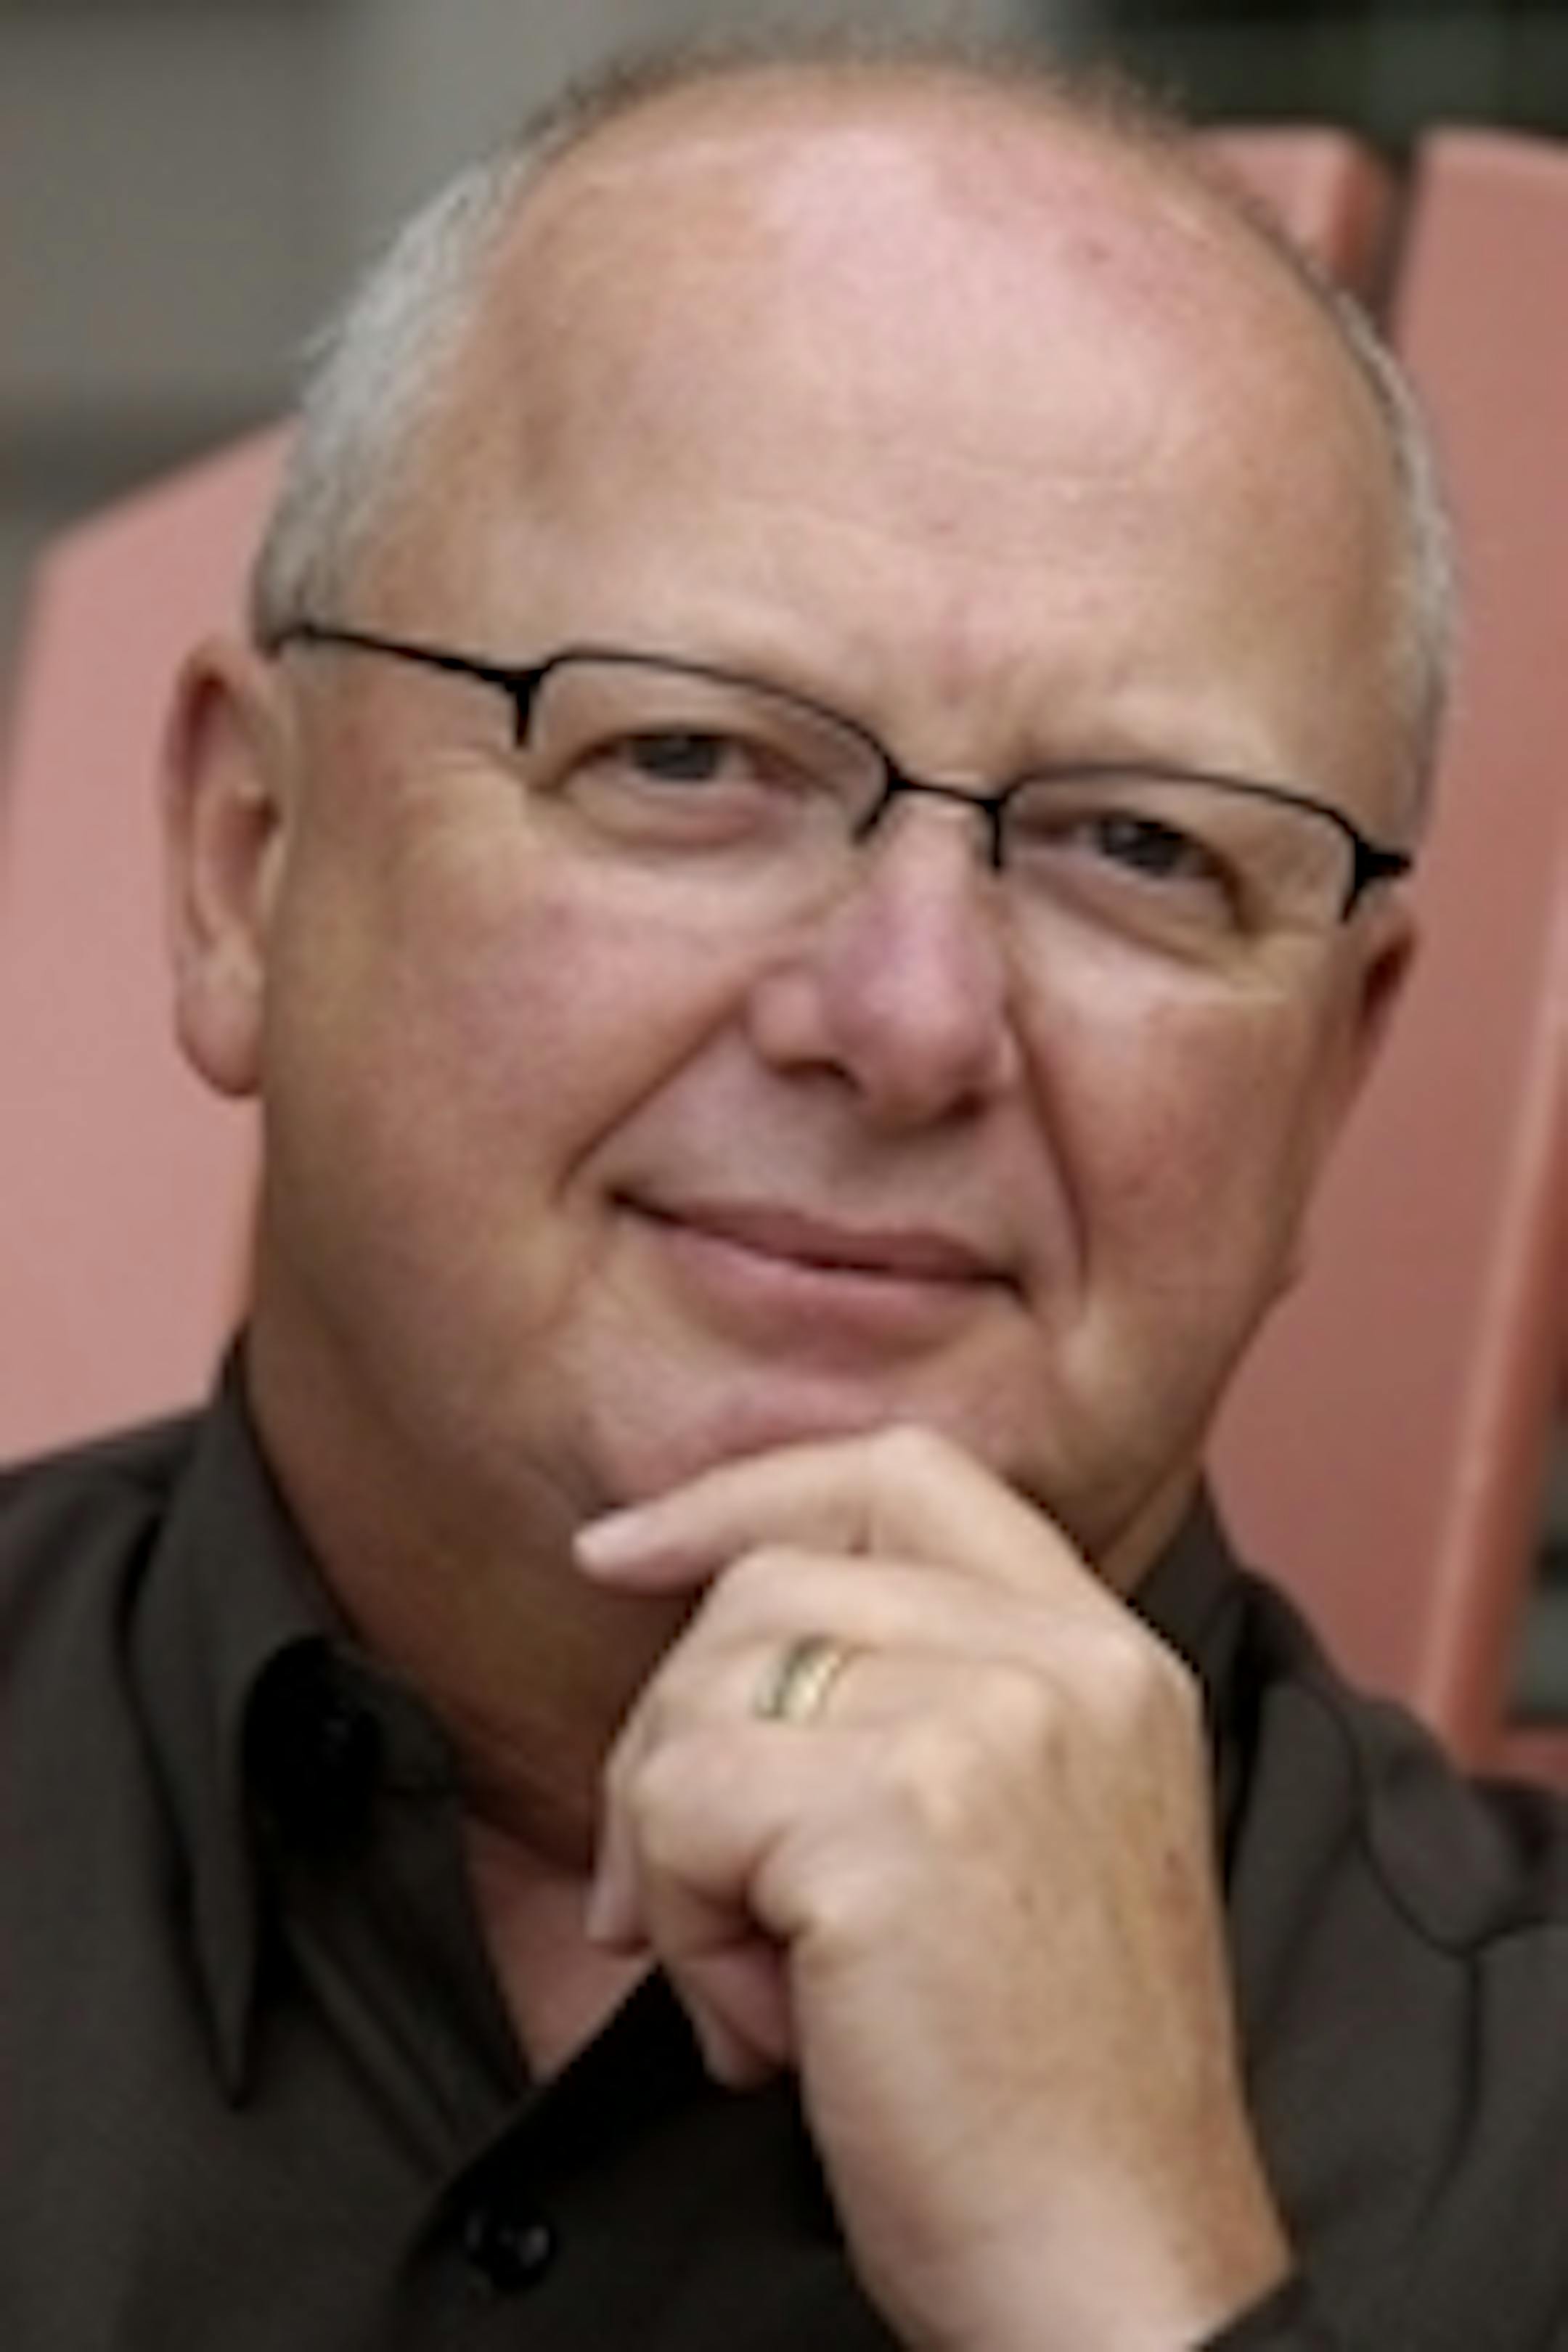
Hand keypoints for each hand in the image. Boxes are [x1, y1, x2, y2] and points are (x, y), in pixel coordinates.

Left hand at [577, 1427, 1289, 2349]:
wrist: (1123, 2279)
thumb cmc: (1049, 2090)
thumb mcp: (1032, 1839)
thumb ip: (925, 1704)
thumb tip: (706, 1638)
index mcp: (1106, 1655)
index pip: (903, 1475)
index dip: (744, 1495)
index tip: (622, 1553)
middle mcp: (1064, 1663)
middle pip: (769, 1584)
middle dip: (671, 1728)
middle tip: (671, 1898)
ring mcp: (989, 1728)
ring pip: (708, 1691)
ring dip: (679, 1849)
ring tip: (758, 1987)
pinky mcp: (898, 1822)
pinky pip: (684, 1810)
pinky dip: (684, 1933)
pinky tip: (769, 2033)